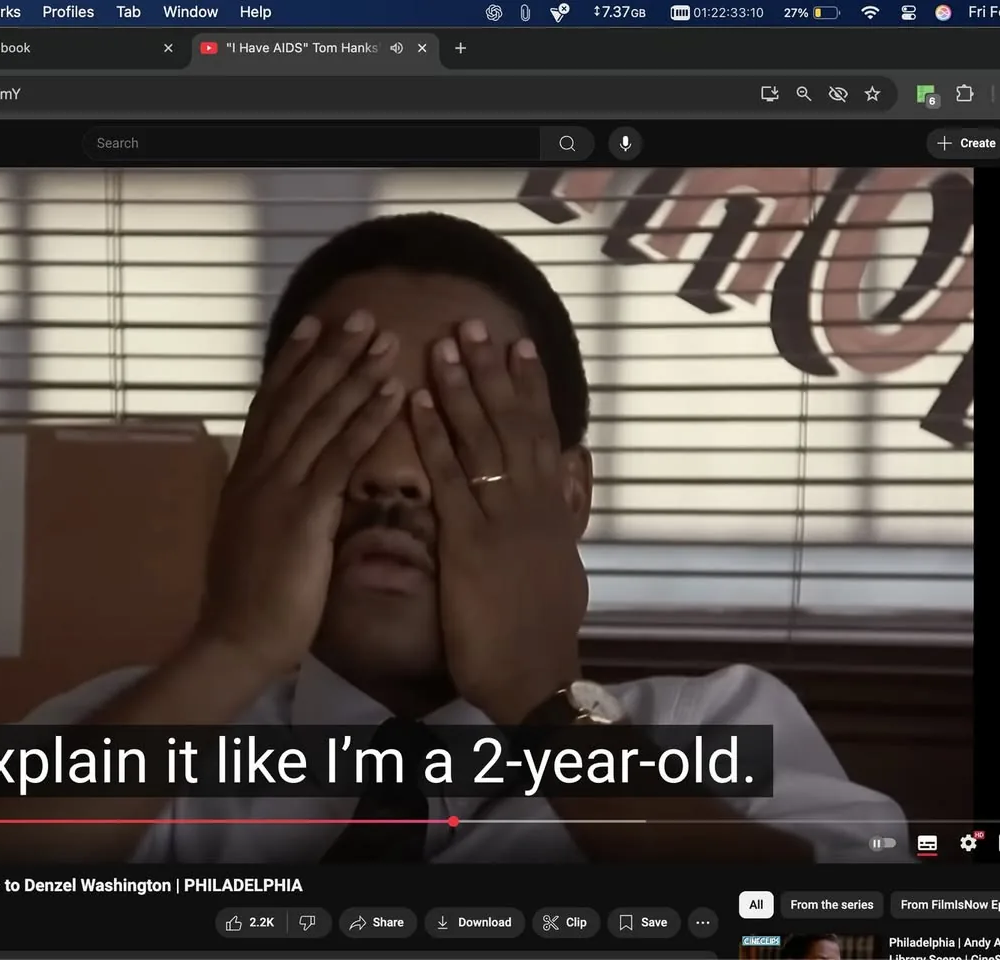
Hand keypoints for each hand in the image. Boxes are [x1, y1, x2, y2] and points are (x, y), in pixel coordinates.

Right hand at [195, 312, 406, 676]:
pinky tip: (393, 393)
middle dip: (329, 353)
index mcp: (245, 476)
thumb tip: (284, 487)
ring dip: (355, 373)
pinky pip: (341, 455)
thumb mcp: (254, 538)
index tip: (313, 325)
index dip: (293, 363)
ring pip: (320, 416)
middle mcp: (258, 471)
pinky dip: (368, 419)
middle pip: (297, 397)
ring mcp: (278, 488)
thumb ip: (269, 504)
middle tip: (360, 314)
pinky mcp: (302, 512)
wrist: (235, 639)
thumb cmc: (249, 600)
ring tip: (385, 338)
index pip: (270, 405)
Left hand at [409, 320, 587, 724]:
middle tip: (472, 323)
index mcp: (553, 505)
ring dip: (462, 388)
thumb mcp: (568, 558)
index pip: (542, 432)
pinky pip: (450, 479)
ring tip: (443, 344)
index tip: (520, 343)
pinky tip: (418, 403)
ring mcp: (503, 518)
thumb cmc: (545, 624)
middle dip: (492, 371)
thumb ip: (572, 506)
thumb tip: (581, 462)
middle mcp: (532, 502)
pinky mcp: (471, 541)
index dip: (531, 386)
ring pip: (483, 440)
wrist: (535, 672)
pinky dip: (435, 438)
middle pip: (513, 422)